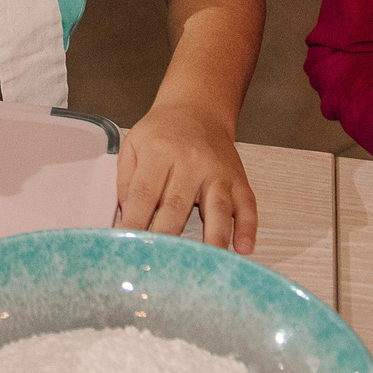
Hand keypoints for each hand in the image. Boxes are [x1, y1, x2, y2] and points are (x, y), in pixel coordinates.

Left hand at [118, 101, 257, 249]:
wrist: (198, 108)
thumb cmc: (162, 132)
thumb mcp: (133, 144)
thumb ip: (126, 179)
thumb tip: (127, 215)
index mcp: (159, 152)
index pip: (144, 193)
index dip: (135, 221)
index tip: (128, 244)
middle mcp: (190, 162)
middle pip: (177, 204)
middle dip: (167, 235)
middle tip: (159, 263)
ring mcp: (217, 172)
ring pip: (216, 207)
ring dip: (212, 237)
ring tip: (206, 264)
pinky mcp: (238, 179)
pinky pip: (247, 205)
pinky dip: (247, 227)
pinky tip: (243, 247)